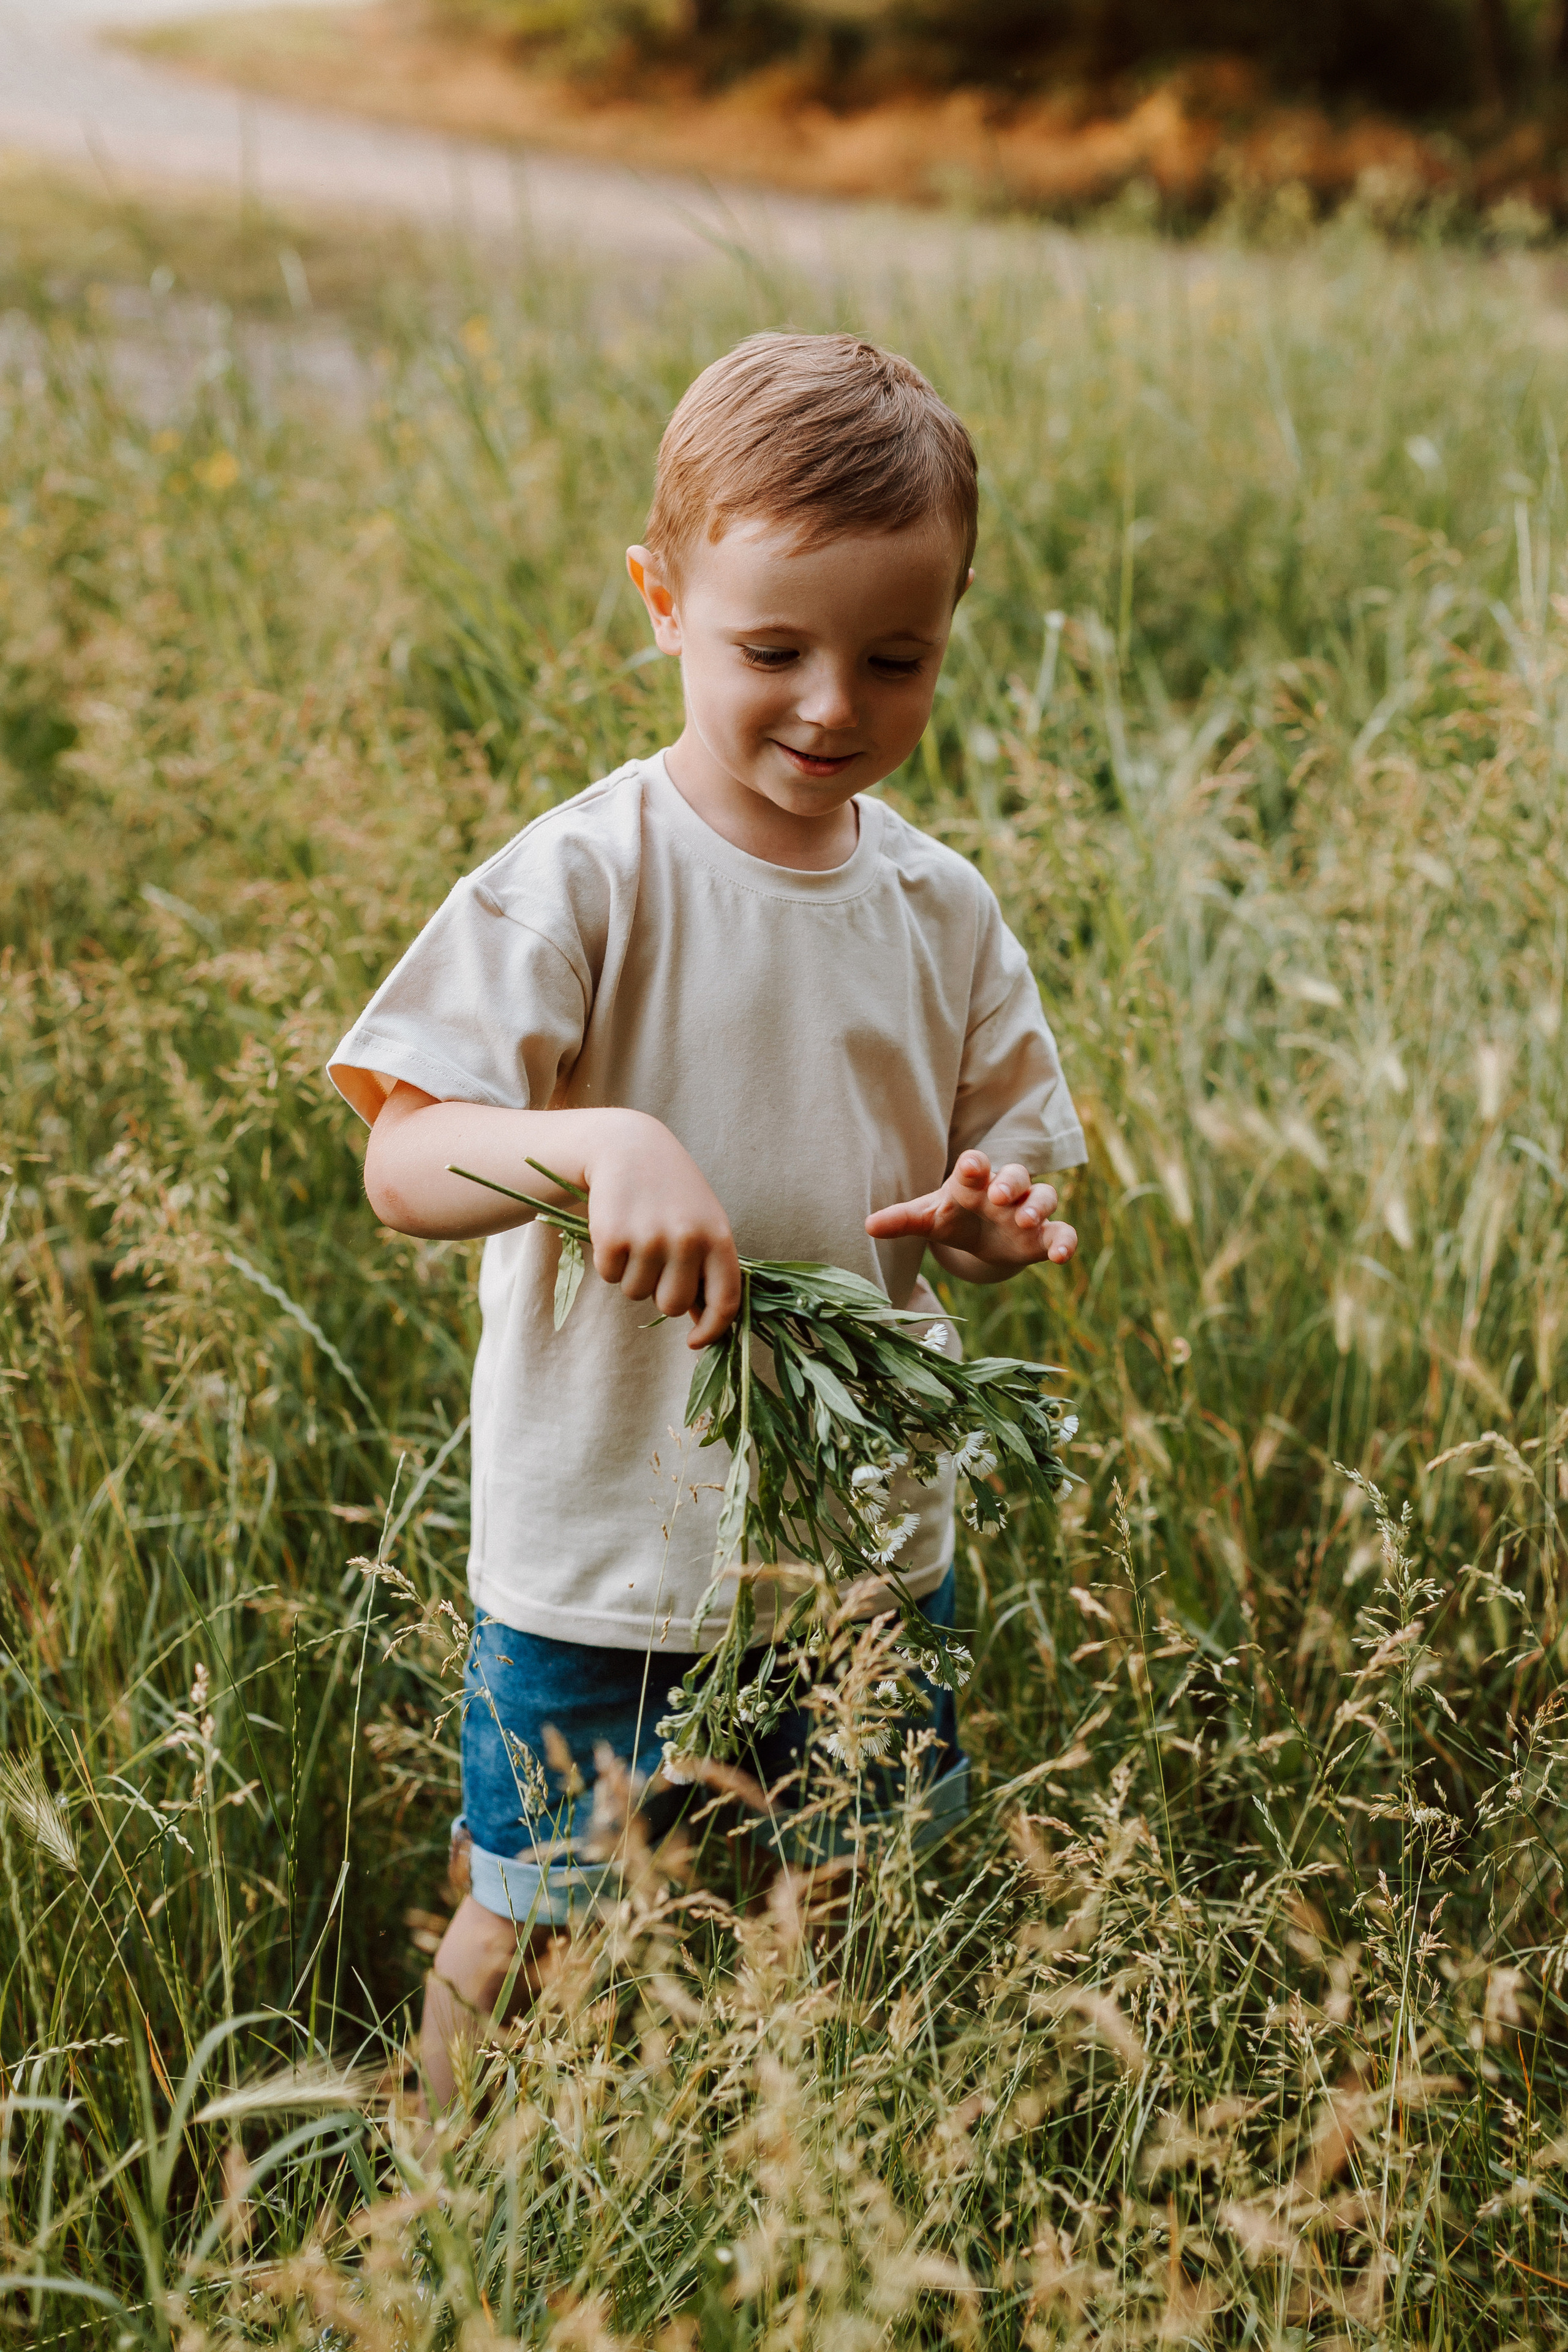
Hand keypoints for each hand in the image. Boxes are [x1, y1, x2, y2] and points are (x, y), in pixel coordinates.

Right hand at [581, 1112, 742, 1347]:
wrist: (630, 1146)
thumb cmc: (673, 1194)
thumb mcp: (702, 1224)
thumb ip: (708, 1271)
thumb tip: (705, 1326)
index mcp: (718, 1238)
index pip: (726, 1302)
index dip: (712, 1331)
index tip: (695, 1342)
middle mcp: (687, 1240)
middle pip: (672, 1306)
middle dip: (660, 1293)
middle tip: (656, 1259)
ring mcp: (649, 1239)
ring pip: (636, 1294)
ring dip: (633, 1274)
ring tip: (637, 1235)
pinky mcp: (613, 1237)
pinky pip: (609, 1276)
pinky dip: (610, 1261)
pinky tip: (617, 1229)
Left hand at [865, 1151, 1076, 1280]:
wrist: (981, 1240)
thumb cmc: (953, 1218)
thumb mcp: (928, 1219)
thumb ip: (901, 1220)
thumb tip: (867, 1225)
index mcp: (973, 1182)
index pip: (974, 1166)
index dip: (974, 1165)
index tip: (972, 1164)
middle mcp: (1004, 1191)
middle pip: (1016, 1175)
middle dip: (1010, 1183)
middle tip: (998, 1196)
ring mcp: (1027, 1212)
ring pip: (1044, 1197)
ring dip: (1037, 1206)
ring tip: (1026, 1221)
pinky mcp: (1043, 1236)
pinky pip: (1062, 1232)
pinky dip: (1066, 1242)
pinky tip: (1061, 1257)